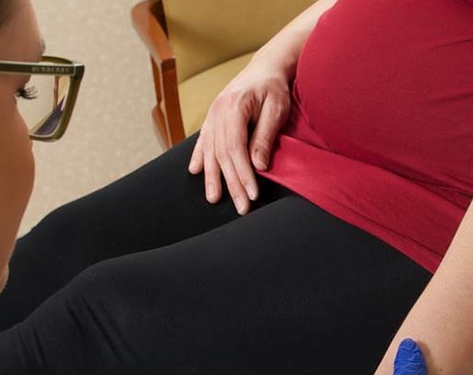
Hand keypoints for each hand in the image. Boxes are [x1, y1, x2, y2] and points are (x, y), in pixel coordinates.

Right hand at [189, 52, 292, 214]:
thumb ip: (265, 137)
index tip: (252, 194)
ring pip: (210, 151)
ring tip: (214, 199)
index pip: (235, 148)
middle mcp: (217, 111)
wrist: (266, 68)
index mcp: (233, 106)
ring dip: (212, 177)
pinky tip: (196, 172)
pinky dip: (200, 157)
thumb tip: (259, 166)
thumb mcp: (276, 110)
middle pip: (222, 154)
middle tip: (241, 207)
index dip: (243, 173)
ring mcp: (212, 114)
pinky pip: (203, 140)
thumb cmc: (274, 88)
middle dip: (231, 183)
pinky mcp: (212, 117)